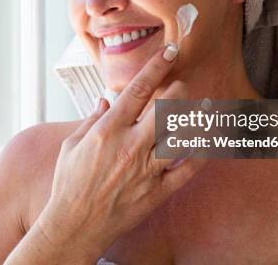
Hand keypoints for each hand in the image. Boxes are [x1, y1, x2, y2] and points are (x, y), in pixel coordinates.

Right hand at [36, 43, 206, 259]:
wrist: (74, 225)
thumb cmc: (69, 184)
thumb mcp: (71, 145)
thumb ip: (91, 120)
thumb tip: (104, 102)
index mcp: (108, 131)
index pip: (137, 90)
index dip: (156, 67)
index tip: (170, 51)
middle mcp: (130, 147)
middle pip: (167, 110)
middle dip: (180, 91)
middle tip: (183, 84)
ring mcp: (147, 170)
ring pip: (183, 137)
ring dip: (198, 119)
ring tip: (208, 106)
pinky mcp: (158, 191)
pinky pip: (187, 170)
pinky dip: (200, 155)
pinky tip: (207, 141)